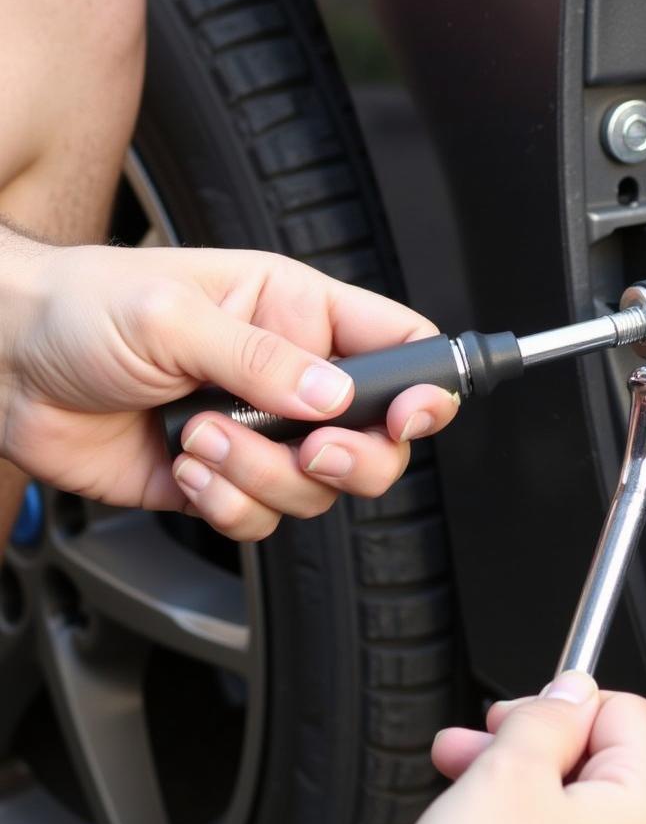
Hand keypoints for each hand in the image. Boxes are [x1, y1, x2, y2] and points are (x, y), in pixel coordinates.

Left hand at [0, 240, 458, 539]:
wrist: (3, 364)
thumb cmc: (81, 307)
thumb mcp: (172, 315)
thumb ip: (259, 358)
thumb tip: (333, 398)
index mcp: (295, 311)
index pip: (397, 342)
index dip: (425, 381)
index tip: (415, 414)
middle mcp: (289, 375)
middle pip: (375, 437)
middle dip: (351, 456)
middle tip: (309, 447)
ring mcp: (259, 432)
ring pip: (317, 488)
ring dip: (262, 476)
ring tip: (201, 437)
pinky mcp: (222, 479)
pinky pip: (260, 517)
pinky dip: (227, 504)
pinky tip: (184, 466)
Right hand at [410, 671, 645, 823]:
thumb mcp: (505, 777)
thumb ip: (545, 717)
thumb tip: (570, 691)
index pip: (626, 713)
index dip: (560, 703)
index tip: (509, 715)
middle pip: (599, 761)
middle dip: (527, 745)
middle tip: (473, 746)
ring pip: (575, 808)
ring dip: (514, 784)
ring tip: (458, 786)